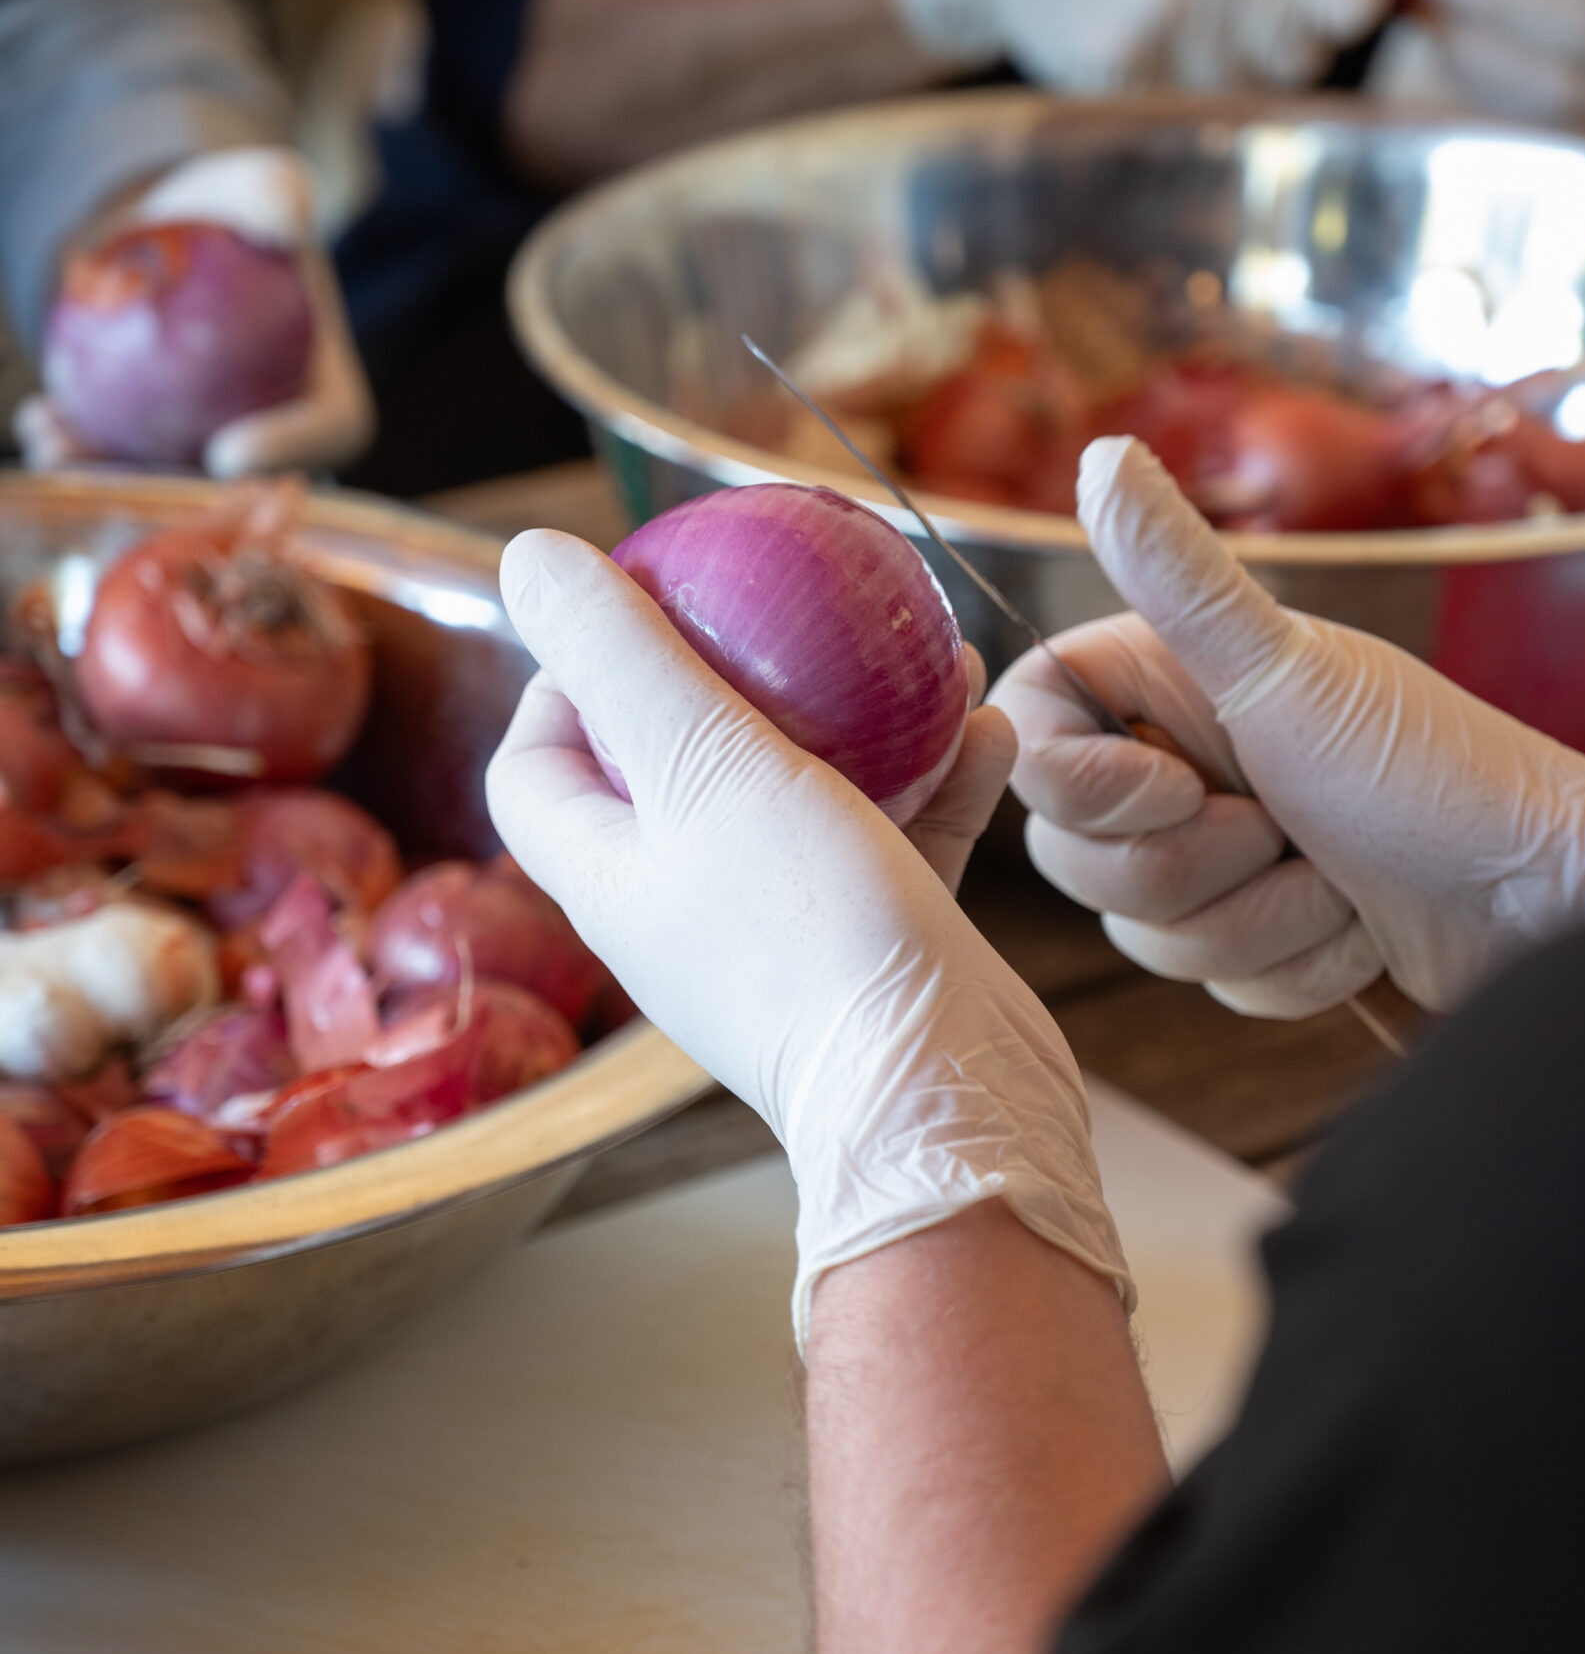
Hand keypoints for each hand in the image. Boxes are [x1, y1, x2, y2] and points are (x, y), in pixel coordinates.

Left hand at [16, 147, 374, 477]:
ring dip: (105, 477)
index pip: (328, 432)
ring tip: (56, 438)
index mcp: (328, 396)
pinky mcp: (160, 452)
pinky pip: (120, 463)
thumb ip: (278, 195)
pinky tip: (39, 417)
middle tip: (122, 462)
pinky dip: (78, 449)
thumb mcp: (264, 187)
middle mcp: (277, 442)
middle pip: (236, 487)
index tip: (226, 452)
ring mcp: (214, 455)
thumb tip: (282, 220)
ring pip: (165, 484)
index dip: (289, 452)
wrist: (182, 232)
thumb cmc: (234, 210)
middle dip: (174, 492)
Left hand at [486, 529, 1129, 1345]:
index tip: (638, 610)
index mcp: (610, 875)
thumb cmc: (810, 932)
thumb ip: (622, 657)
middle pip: (671, 769)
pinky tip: (985, 720)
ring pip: (803, 794)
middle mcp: (683, 907)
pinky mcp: (876, 945)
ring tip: (918, 646)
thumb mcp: (704, 761)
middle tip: (785, 604)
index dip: (559, 680)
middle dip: (730, 674)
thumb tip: (529, 558)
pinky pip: (897, 839)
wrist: (943, 1096)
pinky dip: (934, 778)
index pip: (533, 768)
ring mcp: (782, 930)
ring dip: (857, 716)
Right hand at [885, 0, 1445, 93]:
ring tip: (1166, 24)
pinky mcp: (1116, 62)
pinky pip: (1182, 112)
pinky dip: (1162, 96)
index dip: (1334, 12)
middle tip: (1209, 3)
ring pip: (1244, 95)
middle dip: (1269, 48)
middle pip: (1305, 61)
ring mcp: (1164, 12)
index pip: (1361, 6)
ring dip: (1213, 76)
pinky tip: (1134, 51)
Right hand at [990, 436, 1584, 1017]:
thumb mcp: (1283, 668)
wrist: (1537, 899)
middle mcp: (1178, 758)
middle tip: (1285, 824)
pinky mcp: (1255, 928)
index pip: (1031, 736)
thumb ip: (1177, 572)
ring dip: (1258, 921)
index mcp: (1165, 682)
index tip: (1179, 785)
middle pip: (1073, 855)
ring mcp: (1215, 848)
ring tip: (1338, 875)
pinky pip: (1212, 981)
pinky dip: (1292, 965)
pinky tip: (1355, 925)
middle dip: (1196, 868)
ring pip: (1142, 932)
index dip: (1084, 786)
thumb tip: (1101, 450)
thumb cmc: (1424, 771)